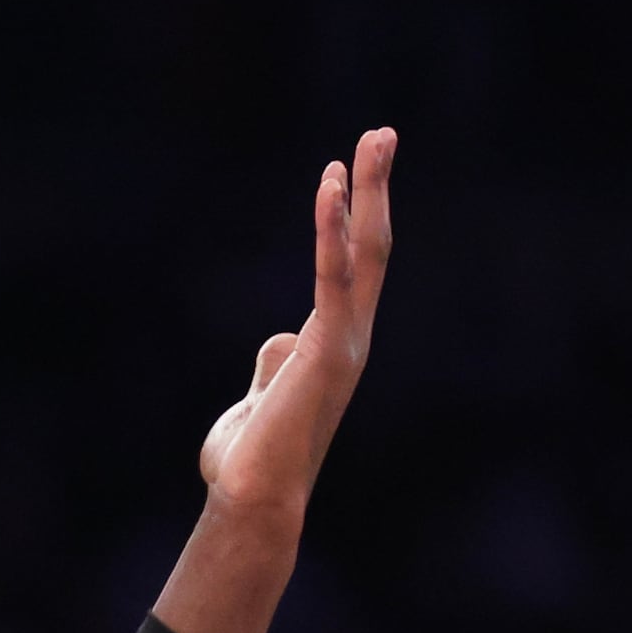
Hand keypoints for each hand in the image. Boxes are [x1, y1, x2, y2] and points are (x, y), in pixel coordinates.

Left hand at [194, 128, 397, 522]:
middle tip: (381, 133)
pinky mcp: (329, 349)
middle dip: (376, 188)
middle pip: (370, 247)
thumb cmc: (250, 460)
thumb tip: (281, 340)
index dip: (347, 217)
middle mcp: (348, 337)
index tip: (340, 172)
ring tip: (374, 138)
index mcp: (331, 343)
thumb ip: (274, 366)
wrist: (252, 499)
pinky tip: (332, 185)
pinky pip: (333, 276)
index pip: (348, 267)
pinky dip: (333, 230)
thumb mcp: (259, 400)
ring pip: (364, 252)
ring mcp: (344, 342)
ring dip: (370, 190)